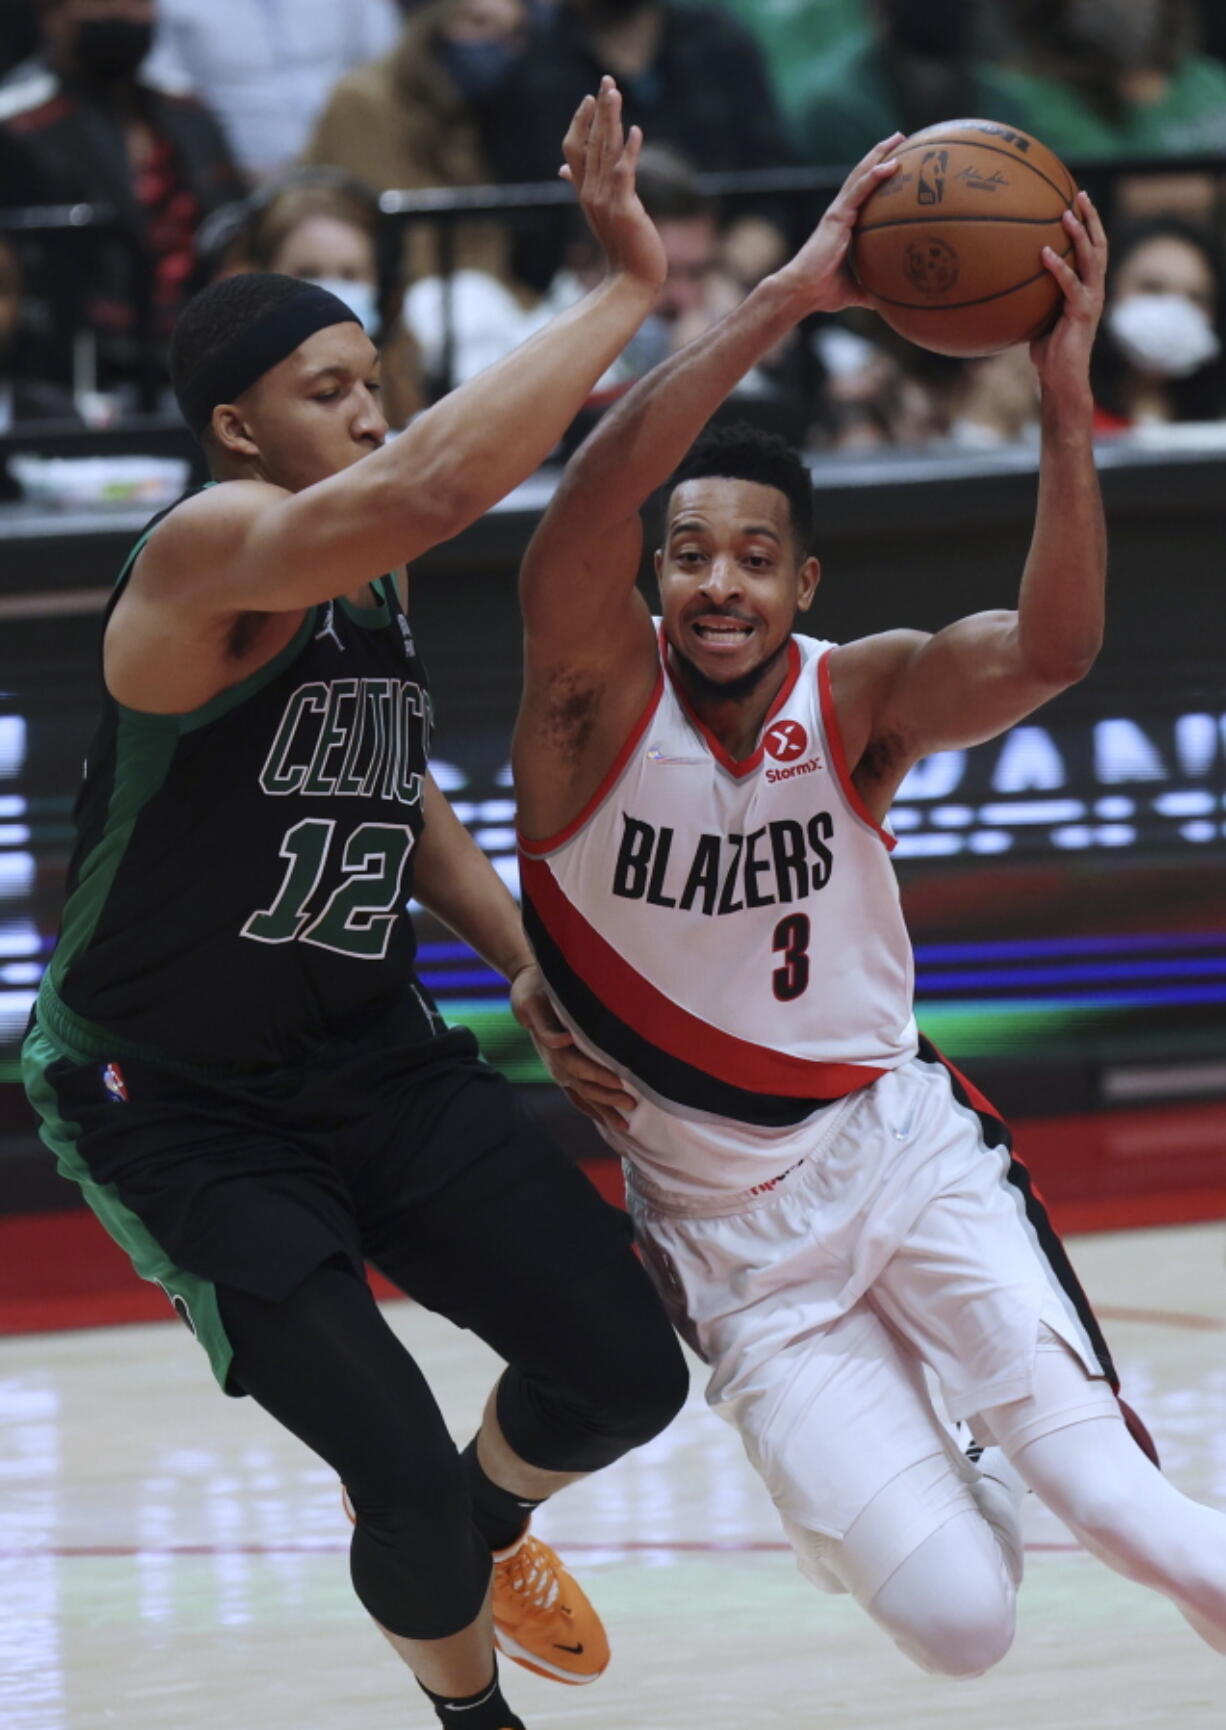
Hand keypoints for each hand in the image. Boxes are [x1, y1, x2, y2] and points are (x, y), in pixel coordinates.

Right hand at [510, 961, 636, 1128]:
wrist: (527, 992)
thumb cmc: (533, 992)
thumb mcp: (531, 1002)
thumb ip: (545, 1025)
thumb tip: (564, 1039)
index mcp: (554, 1049)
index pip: (579, 1067)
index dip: (599, 1076)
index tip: (620, 1083)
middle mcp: (557, 1065)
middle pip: (585, 1088)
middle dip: (608, 1099)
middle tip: (632, 1107)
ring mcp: (559, 1071)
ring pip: (584, 1097)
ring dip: (604, 1112)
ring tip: (625, 1127)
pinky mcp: (563, 1072)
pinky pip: (579, 1097)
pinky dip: (594, 1110)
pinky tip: (607, 1121)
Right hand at [560, 76, 666, 294]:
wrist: (631, 280)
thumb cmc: (620, 247)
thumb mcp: (599, 212)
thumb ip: (582, 186)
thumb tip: (561, 169)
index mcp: (585, 192)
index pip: (575, 149)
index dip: (581, 123)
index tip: (590, 99)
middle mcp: (591, 193)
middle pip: (590, 143)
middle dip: (599, 110)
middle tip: (607, 80)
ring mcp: (605, 201)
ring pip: (605, 153)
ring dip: (611, 121)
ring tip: (615, 93)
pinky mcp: (624, 210)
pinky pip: (624, 175)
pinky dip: (629, 152)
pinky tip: (636, 132)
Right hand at [775, 134, 904, 315]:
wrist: (802, 291)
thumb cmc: (822, 292)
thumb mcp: (854, 291)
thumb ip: (871, 290)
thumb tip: (889, 301)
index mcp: (843, 226)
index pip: (863, 194)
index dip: (877, 176)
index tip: (897, 162)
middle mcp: (840, 214)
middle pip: (863, 177)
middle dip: (880, 155)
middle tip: (901, 139)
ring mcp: (838, 212)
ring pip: (861, 175)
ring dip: (880, 155)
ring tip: (898, 138)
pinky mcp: (837, 216)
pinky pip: (859, 191)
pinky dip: (875, 177)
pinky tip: (891, 164)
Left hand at [1030, 191, 1107, 399]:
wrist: (1062, 378)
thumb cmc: (1048, 351)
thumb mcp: (1040, 316)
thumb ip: (1035, 296)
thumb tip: (1007, 279)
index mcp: (1088, 287)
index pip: (1093, 248)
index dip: (1089, 223)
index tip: (1078, 200)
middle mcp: (1094, 288)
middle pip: (1098, 244)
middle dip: (1091, 217)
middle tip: (1079, 193)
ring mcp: (1091, 300)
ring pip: (1090, 259)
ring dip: (1079, 235)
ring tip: (1066, 214)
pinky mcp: (1081, 313)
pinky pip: (1070, 285)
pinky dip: (1058, 267)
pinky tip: (1044, 252)